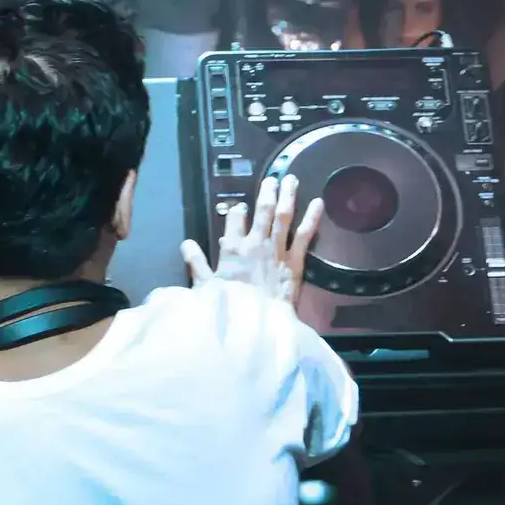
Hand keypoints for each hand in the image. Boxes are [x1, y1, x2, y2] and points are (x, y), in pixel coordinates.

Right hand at [182, 174, 325, 307]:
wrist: (256, 325)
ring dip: (288, 196)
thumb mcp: (205, 286)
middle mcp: (256, 242)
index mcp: (232, 248)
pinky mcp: (295, 261)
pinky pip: (304, 235)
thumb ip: (197, 263)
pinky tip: (318, 202)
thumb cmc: (229, 307)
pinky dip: (312, 218)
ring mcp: (277, 250)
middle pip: (262, 211)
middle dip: (267, 192)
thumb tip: (186, 244)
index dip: (236, 211)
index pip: (233, 220)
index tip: (239, 207)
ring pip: (283, 216)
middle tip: (273, 179)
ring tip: (292, 179)